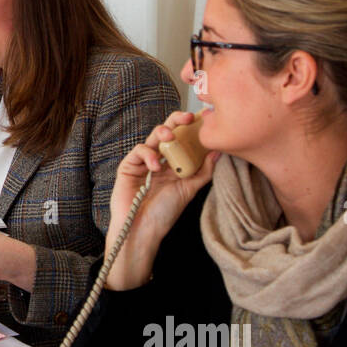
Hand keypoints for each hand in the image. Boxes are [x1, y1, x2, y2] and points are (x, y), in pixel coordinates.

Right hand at [104, 110, 218, 290]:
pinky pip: (139, 150)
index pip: (183, 139)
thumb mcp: (189, 189)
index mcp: (174, 164)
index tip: (205, 118)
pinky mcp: (128, 166)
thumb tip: (217, 152)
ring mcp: (143, 162)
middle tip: (189, 116)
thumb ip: (203, 171)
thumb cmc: (164, 213)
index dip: (192, 128)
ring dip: (163, 132)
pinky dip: (148, 154)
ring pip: (153, 136)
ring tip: (171, 137)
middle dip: (177, 120)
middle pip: (168, 131)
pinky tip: (155, 166)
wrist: (143, 230)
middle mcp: (159, 159)